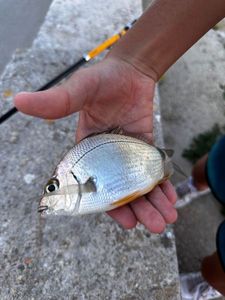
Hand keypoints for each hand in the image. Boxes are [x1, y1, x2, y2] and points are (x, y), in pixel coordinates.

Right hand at [14, 57, 176, 231]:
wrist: (130, 69)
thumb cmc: (102, 78)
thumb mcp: (79, 90)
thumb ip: (56, 101)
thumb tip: (18, 100)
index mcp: (87, 151)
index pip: (95, 185)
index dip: (109, 205)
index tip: (125, 221)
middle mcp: (107, 158)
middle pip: (121, 189)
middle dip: (138, 209)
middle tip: (155, 226)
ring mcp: (128, 154)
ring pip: (140, 183)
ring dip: (154, 202)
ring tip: (168, 218)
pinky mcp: (145, 147)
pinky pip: (153, 169)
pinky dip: (162, 184)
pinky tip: (171, 198)